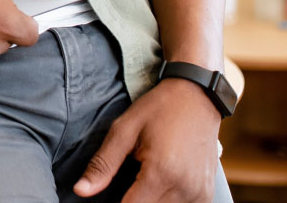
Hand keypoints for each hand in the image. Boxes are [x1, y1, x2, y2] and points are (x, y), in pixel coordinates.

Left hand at [74, 78, 221, 201]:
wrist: (197, 94)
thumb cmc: (159, 108)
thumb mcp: (126, 128)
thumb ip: (103, 163)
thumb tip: (80, 191)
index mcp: (161, 172)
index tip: (112, 193)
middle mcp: (184, 188)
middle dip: (133, 200)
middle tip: (131, 177)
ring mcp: (199, 194)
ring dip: (150, 200)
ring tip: (146, 177)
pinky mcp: (206, 195)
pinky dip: (168, 201)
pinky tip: (163, 182)